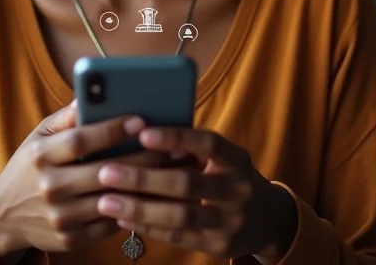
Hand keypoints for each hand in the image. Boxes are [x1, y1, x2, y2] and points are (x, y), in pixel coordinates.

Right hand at [0, 101, 177, 257]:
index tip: (141, 120)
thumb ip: (65, 118)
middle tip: (173, 146)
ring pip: (113, 200)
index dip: (113, 130)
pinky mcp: (70, 239)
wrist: (3, 215)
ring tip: (175, 171)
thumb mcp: (39, 135)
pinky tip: (157, 197)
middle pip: (105, 171)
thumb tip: (89, 94)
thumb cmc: (29, 166)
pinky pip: (110, 223)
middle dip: (143, 158)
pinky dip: (135, 209)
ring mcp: (60, 216)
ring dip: (148, 186)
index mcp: (42, 156)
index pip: (82, 140)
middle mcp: (50, 186)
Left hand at [94, 126, 297, 262]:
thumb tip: (139, 130)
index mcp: (236, 158)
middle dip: (143, 177)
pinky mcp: (220, 246)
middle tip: (107, 171)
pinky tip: (123, 218)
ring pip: (180, 216)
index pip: (207, 143)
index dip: (176, 137)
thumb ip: (191, 147)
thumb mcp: (222, 157)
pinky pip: (179, 237)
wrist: (268, 219)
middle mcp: (238, 189)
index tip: (142, 133)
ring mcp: (231, 221)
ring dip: (139, 208)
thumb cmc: (229, 175)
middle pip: (187, 184)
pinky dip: (148, 227)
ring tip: (106, 200)